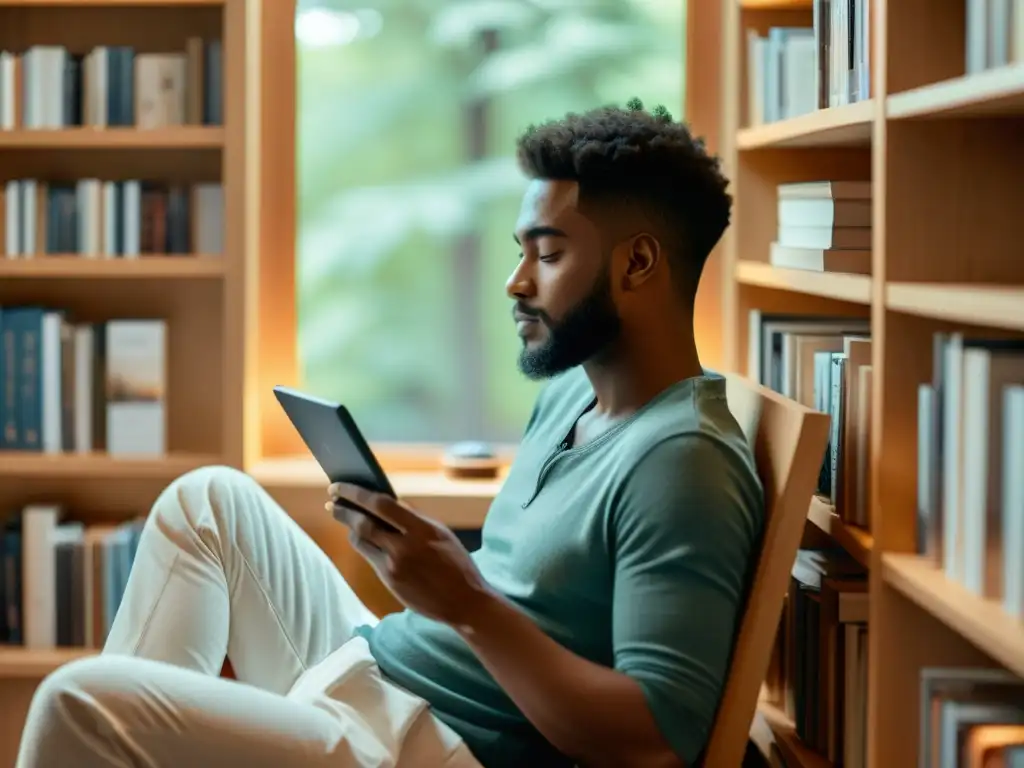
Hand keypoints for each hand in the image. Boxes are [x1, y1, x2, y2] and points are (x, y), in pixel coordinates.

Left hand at [326, 482, 494, 626]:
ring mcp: (395, 566)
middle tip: (331, 501)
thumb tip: (389, 503)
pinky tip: (362, 537)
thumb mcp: (440, 532)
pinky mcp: (389, 581)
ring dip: (350, 527)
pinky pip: (369, 557)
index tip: (339, 486)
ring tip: (344, 517)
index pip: (380, 505)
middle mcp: (405, 547)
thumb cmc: (456, 562)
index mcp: (422, 529)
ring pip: (361, 541)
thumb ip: (414, 518)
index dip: (355, 493)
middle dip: (343, 511)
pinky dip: (364, 543)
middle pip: (363, 524)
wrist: (464, 601)